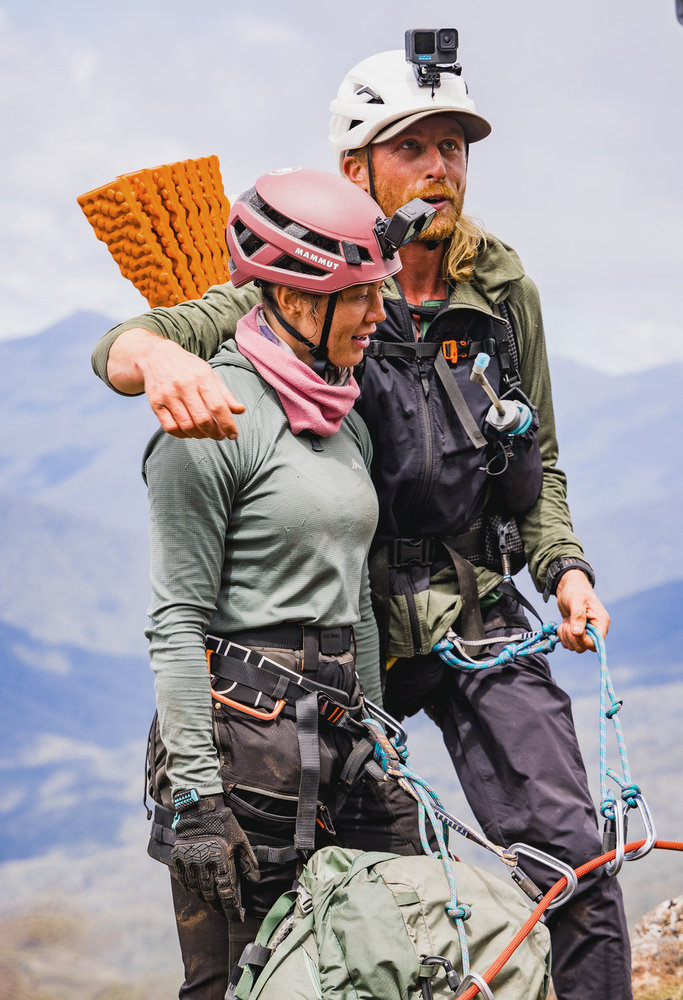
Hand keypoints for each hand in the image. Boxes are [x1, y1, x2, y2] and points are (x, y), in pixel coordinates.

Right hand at [108, 329, 245, 439]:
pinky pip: (170, 428)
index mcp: (201, 378)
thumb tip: (240, 410)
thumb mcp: (209, 374)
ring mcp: (168, 396)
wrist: (157, 356)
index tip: (233, 435)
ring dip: (200, 436)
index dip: (227, 424)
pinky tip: (189, 432)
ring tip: (206, 434)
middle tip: (220, 436)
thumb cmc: (188, 368)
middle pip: (202, 419)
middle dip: (215, 433)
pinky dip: (182, 435)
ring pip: (186, 426)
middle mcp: (184, 386)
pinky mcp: (155, 404)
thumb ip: (225, 394)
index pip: (217, 406)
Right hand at [171, 796, 258, 918]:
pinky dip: (191, 889)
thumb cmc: (224, 823)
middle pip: (211, 897)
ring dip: (205, 899)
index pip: (227, 896)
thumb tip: (255, 881)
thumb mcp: (241, 840)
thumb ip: (248, 862)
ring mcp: (189, 864)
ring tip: (212, 902)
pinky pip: (183, 881)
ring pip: (197, 891)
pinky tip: (196, 890)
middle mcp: (204, 868)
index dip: (233, 910)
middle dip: (220, 907)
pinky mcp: (178, 859)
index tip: (238, 918)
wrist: (200, 807)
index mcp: (222, 864)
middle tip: (225, 911)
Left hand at [555, 569, 609, 652]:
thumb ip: (578, 616)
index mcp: (601, 622)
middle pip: (584, 647)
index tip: (573, 631)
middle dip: (572, 637)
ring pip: (575, 646)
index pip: (596, 642)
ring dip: (566, 635)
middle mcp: (596, 629)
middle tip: (568, 623)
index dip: (583, 641)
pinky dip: (562, 635)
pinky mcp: (576, 633)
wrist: (568, 587)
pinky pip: (568, 643)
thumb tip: (577, 633)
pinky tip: (564, 623)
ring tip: (566, 621)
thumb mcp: (576, 600)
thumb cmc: (575, 590)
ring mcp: (586, 632)